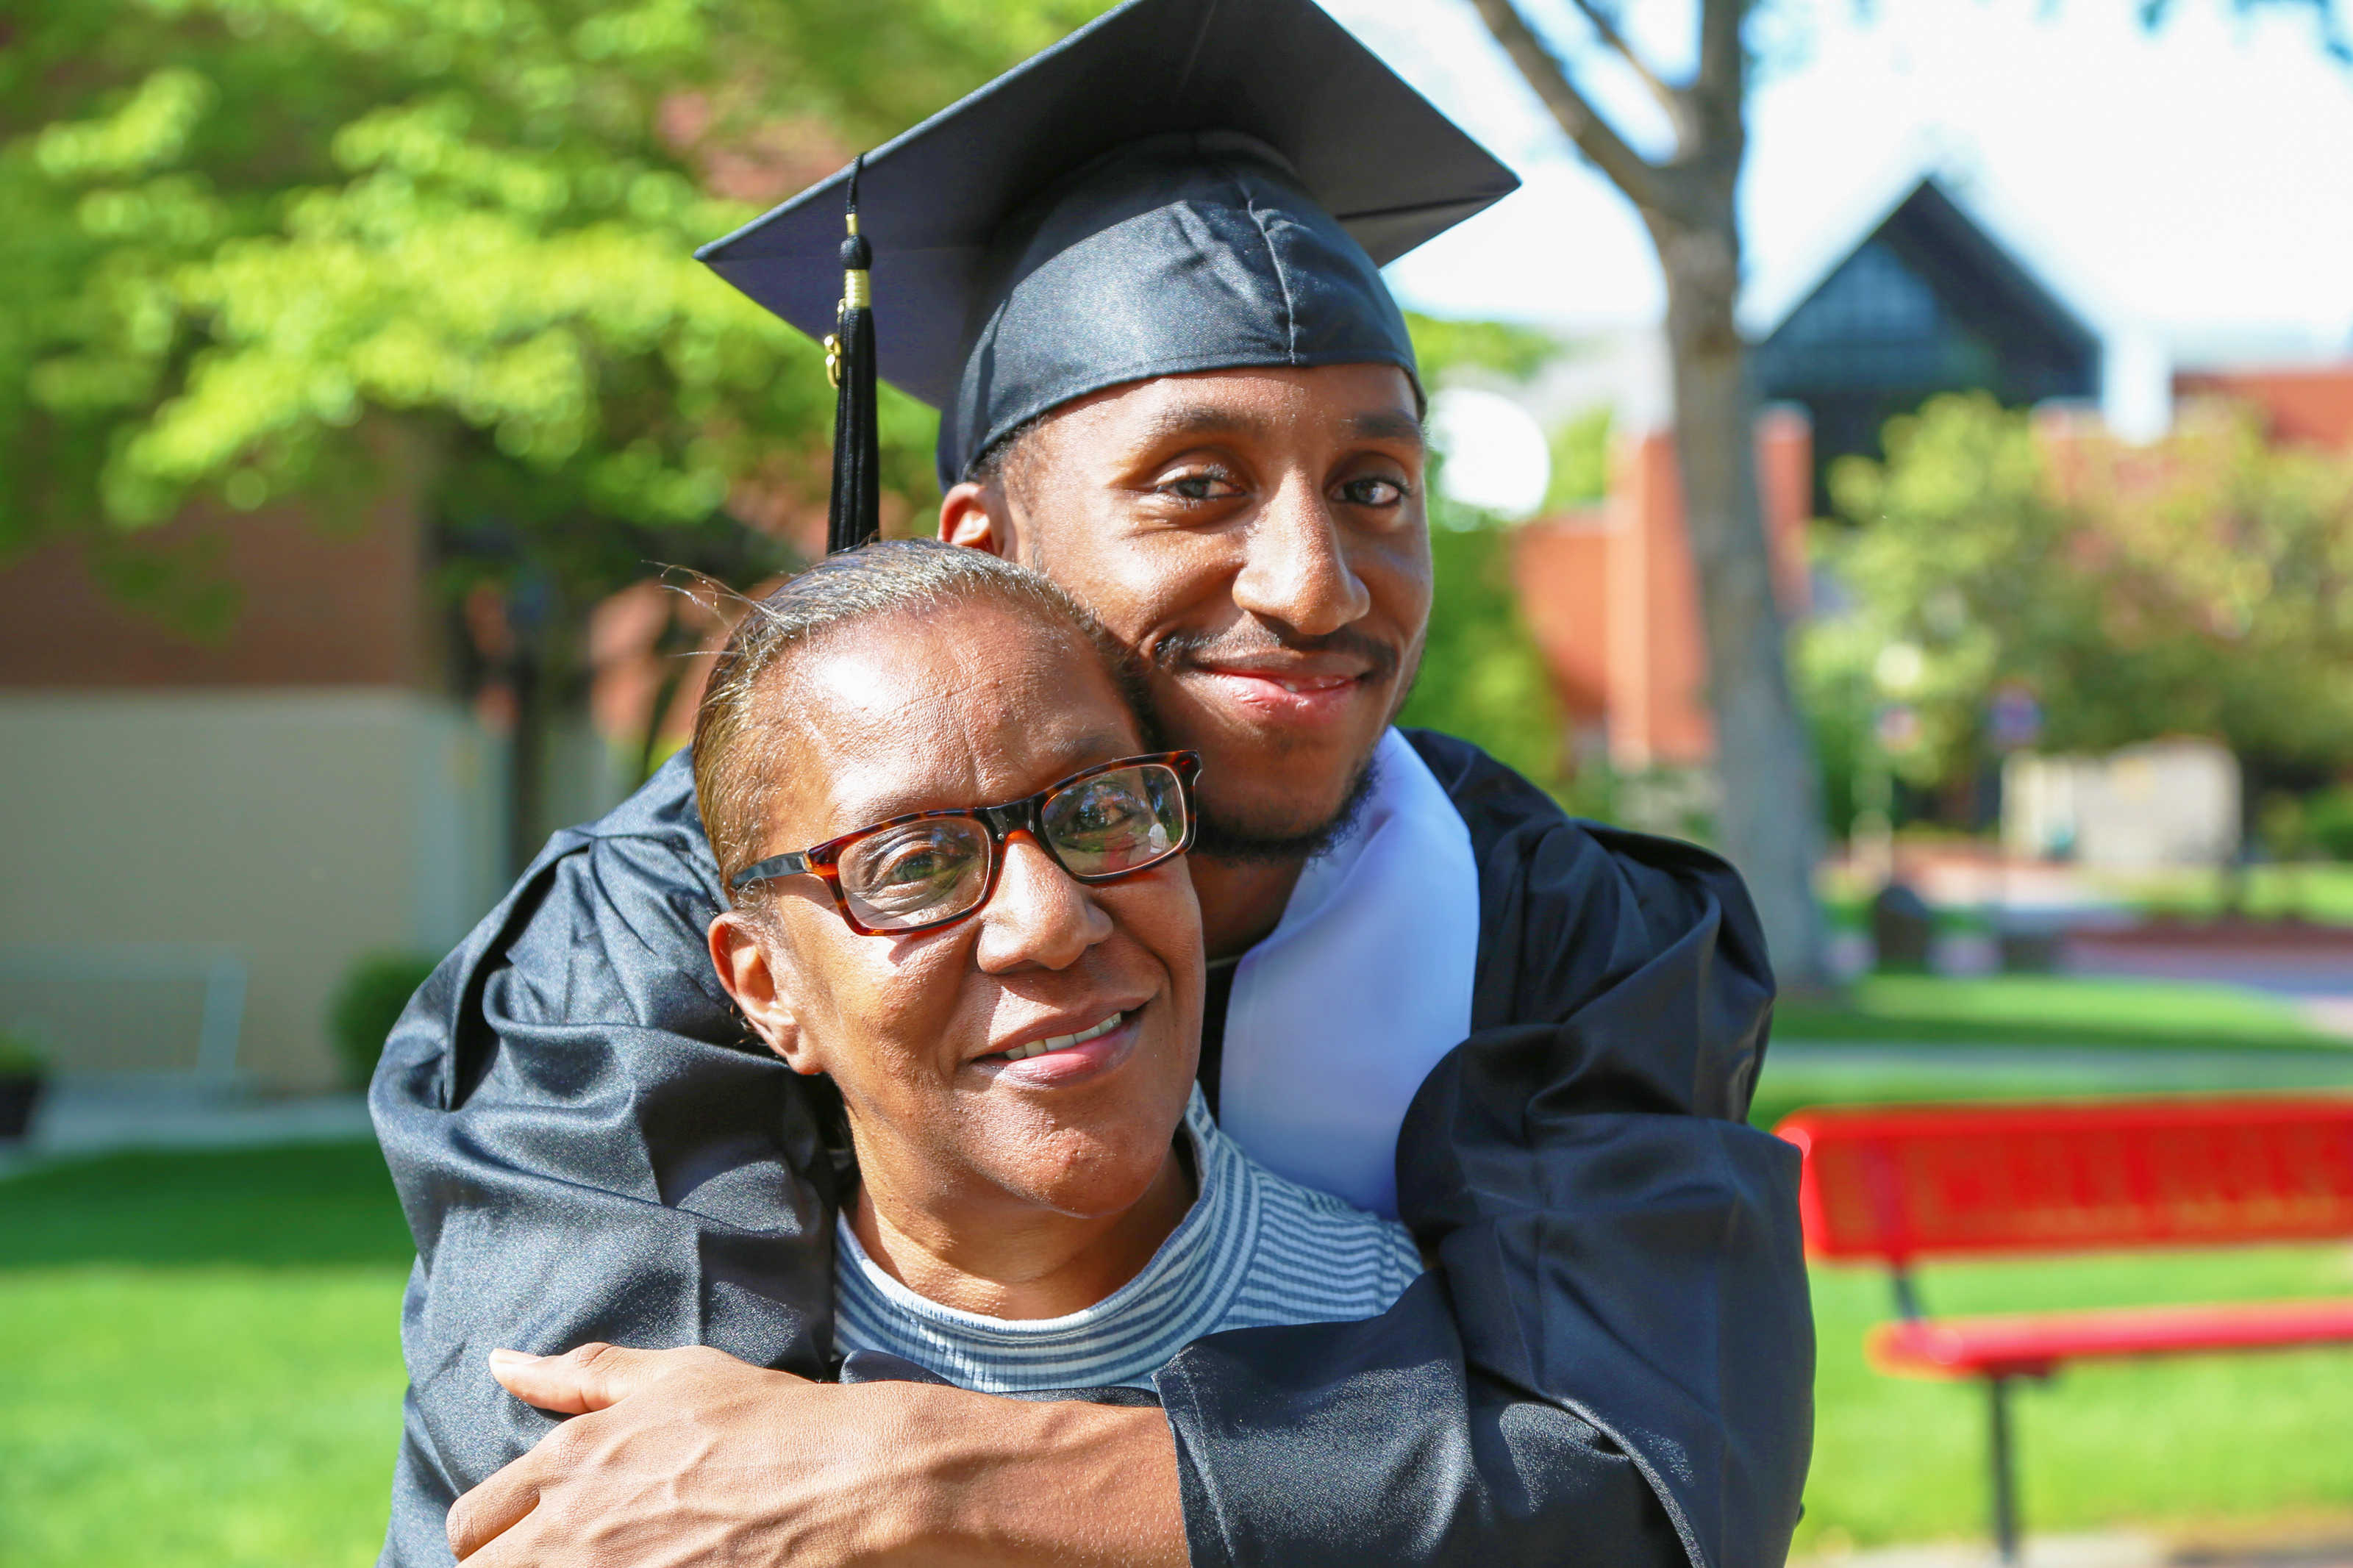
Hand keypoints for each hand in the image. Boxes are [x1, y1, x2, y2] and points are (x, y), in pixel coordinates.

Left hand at [449, 1342, 1186, 1566]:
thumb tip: (503, 1361)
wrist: (854, 1478)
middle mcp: (574, 1530)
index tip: (536, 1536)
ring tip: (627, 1556)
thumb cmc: (771, 1419)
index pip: (472, 1525)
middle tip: (577, 1551)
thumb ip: (580, 1375)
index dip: (499, 1535)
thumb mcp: (675, 1375)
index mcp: (570, 1462)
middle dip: (519, 1563)